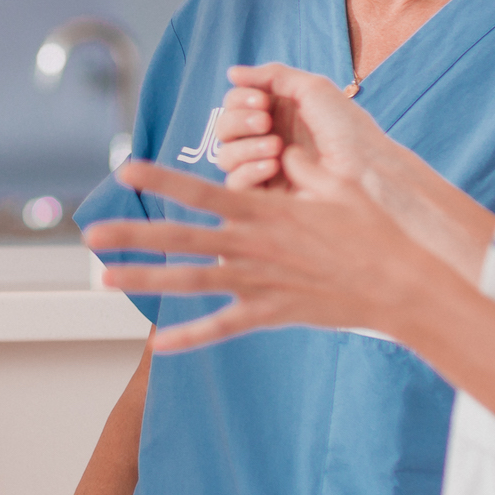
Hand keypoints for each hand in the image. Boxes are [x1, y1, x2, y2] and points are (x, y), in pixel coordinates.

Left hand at [84, 159, 455, 351]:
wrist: (405, 285)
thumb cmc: (376, 230)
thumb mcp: (337, 184)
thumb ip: (301, 167)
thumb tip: (281, 149)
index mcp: (265, 210)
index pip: (201, 191)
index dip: (161, 179)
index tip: (124, 168)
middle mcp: (254, 245)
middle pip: (181, 238)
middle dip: (133, 236)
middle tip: (90, 235)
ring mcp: (260, 282)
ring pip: (192, 282)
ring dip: (146, 281)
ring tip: (105, 280)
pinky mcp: (273, 312)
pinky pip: (225, 327)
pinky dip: (191, 337)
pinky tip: (157, 345)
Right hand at [213, 63, 380, 198]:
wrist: (365, 168)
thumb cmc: (346, 128)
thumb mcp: (311, 88)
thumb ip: (271, 75)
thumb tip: (231, 72)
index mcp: (277, 114)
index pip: (235, 103)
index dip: (240, 98)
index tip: (262, 100)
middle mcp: (267, 139)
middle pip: (224, 128)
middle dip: (238, 120)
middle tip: (265, 121)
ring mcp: (264, 168)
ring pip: (225, 155)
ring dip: (245, 146)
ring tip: (276, 146)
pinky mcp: (266, 196)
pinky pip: (235, 184)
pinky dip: (248, 170)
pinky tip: (273, 164)